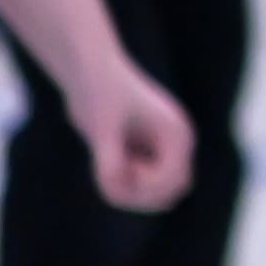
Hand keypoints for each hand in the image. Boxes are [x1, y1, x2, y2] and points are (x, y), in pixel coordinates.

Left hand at [67, 55, 193, 213]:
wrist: (89, 70)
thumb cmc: (97, 91)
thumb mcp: (100, 126)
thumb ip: (109, 160)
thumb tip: (114, 189)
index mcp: (176, 134)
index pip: (173, 180)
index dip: (142, 189)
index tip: (110, 176)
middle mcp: (176, 144)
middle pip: (171, 191)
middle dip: (139, 194)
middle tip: (106, 178)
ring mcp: (163, 149)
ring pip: (157, 192)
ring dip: (130, 191)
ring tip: (104, 168)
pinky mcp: (146, 152)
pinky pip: (141, 184)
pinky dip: (122, 184)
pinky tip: (103, 163)